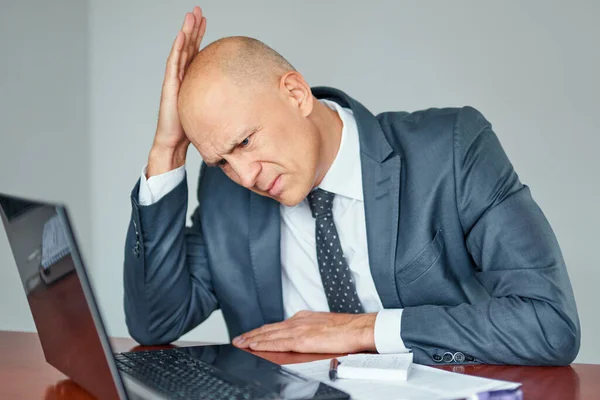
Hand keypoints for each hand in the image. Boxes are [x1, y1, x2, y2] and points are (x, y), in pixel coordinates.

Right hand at [147, 6, 206, 177]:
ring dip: (185, 32)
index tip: (205, 22)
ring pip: (180, 50)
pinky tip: (182, 36)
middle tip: (198, 11)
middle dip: (193, 28)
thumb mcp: (209, 109)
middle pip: (188, 46)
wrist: (174, 141)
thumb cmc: (190, 127)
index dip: (199, 36)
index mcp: (189, 78)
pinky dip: (178, 49)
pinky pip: (174, 63)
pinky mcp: (170, 86)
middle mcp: (180, 75)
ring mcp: (174, 79)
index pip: (195, 52)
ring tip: (190, 16)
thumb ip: (219, 100)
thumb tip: (241, 98)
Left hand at [232, 311, 376, 352]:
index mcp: (304, 318)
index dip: (263, 330)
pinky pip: (277, 342)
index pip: (278, 325)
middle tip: (238, 339)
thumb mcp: (324, 326)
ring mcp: (298, 329)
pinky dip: (263, 343)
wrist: (358, 328)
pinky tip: (254, 346)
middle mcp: (298, 321)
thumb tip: (305, 339)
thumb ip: (311, 331)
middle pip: (269, 328)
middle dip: (252, 334)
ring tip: (240, 343)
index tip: (252, 334)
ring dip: (252, 338)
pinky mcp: (301, 339)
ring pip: (269, 334)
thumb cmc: (346, 330)